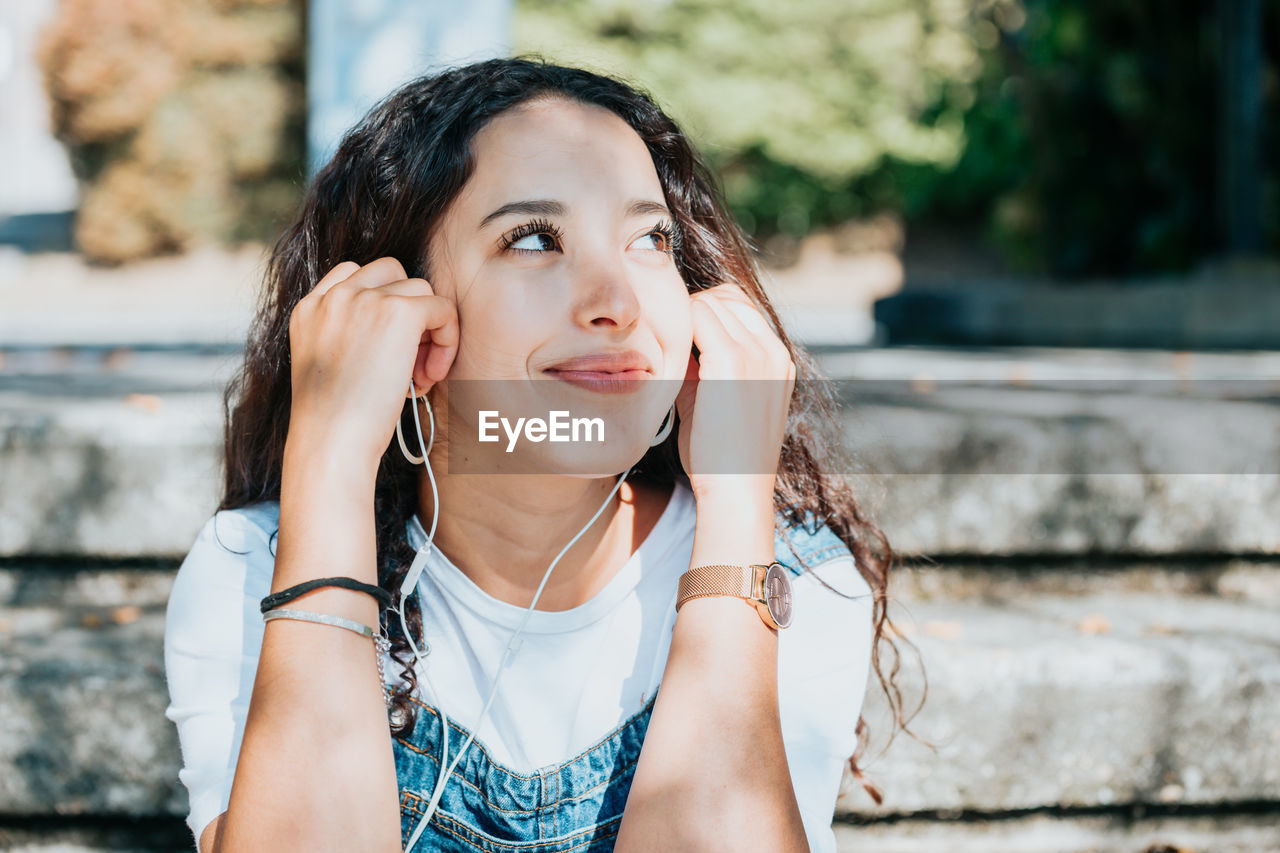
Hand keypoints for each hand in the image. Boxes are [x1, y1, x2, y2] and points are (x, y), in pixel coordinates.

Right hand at [286, 257, 459, 473]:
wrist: (331, 444)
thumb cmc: (333, 424)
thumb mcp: (328, 368)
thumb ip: (348, 337)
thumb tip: (393, 334)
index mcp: (309, 308)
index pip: (353, 275)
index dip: (381, 304)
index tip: (386, 348)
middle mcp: (333, 296)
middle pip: (391, 272)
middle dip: (408, 310)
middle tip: (410, 360)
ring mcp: (364, 300)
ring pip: (420, 290)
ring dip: (429, 330)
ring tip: (420, 376)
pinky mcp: (399, 313)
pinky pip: (442, 307)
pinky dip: (447, 339)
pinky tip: (430, 376)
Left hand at [674, 283, 794, 504]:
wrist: (736, 490)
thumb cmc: (722, 456)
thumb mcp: (720, 402)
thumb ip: (702, 368)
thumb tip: (676, 344)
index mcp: (778, 358)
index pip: (739, 305)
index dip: (705, 315)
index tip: (680, 341)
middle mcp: (773, 349)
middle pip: (724, 297)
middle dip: (692, 312)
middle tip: (666, 344)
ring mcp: (756, 352)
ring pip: (708, 302)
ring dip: (682, 320)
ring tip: (664, 352)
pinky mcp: (731, 360)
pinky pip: (696, 316)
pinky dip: (676, 327)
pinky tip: (662, 355)